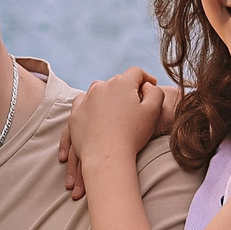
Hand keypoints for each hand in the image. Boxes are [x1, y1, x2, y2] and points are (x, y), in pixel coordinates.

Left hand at [61, 69, 172, 194]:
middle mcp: (101, 87)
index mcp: (121, 83)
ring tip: (114, 107)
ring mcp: (85, 100)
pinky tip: (95, 112)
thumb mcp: (153, 111)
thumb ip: (155, 92)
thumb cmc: (133, 135)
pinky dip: (90, 105)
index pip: (136, 73)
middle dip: (127, 88)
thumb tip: (147, 85)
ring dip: (107, 95)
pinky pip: (82, 103)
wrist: (107, 156)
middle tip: (135, 102)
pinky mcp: (75, 115)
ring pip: (98, 90)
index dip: (146, 78)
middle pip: (117, 81)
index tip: (151, 85)